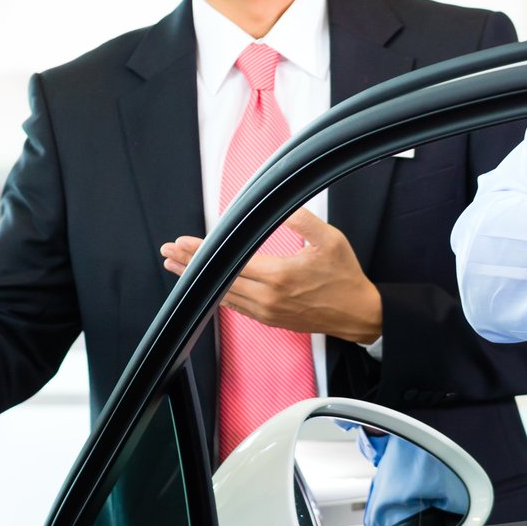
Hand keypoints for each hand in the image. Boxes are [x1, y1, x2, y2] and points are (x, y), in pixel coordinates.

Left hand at [161, 207, 383, 342]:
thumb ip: (302, 220)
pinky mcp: (271, 320)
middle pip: (219, 280)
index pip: (230, 261)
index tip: (181, 243)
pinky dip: (217, 294)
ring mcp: (267, 312)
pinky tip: (206, 286)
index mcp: (279, 276)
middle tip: (167, 253)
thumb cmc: (345, 276)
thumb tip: (279, 205)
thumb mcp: (330, 240)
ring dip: (198, 282)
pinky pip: (237, 307)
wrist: (359, 315)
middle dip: (190, 266)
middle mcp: (268, 298)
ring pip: (223, 296)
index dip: (202, 252)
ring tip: (177, 269)